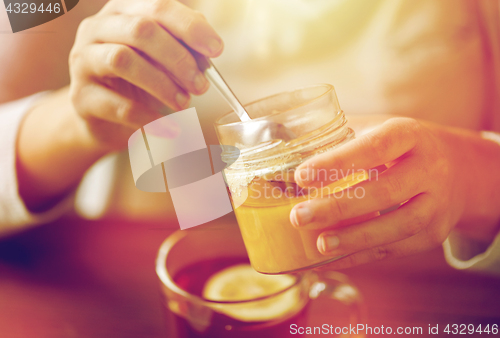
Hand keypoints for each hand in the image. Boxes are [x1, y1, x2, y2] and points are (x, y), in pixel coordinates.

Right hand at [69, 0, 222, 148]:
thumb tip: (207, 54)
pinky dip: (149, 117)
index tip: (216, 50)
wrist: (103, 117)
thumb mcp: (162, 60)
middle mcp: (97, 28)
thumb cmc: (138, 82)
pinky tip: (169, 127)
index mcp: (123, 11)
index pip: (158, 6)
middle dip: (178, 58)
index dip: (190, 27)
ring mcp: (83, 60)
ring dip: (162, 84)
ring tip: (185, 103)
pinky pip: (117, 105)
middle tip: (201, 85)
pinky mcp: (80, 96)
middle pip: (140, 30)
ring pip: (123, 60)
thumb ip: (183, 50)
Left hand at [289, 117, 499, 268]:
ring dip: (355, 238)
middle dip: (339, 207)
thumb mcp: (377, 129)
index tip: (302, 175)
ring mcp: (436, 204)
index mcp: (409, 135)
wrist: (458, 168)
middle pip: (385, 191)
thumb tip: (280, 143)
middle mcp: (429, 168)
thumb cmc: (400, 148)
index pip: (374, 147)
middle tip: (298, 216)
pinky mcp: (433, 233)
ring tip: (318, 245)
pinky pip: (396, 249)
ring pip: (398, 226)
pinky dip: (362, 256)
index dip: (338, 162)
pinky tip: (331, 259)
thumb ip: (337, 136)